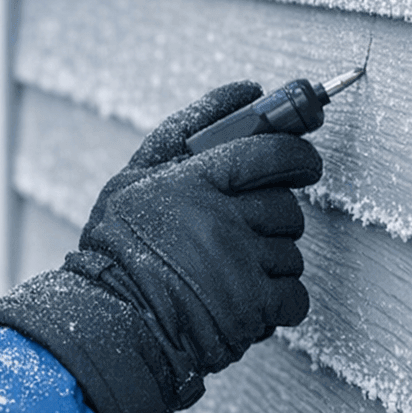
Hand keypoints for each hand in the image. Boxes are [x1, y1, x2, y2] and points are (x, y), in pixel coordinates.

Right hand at [67, 130, 321, 409]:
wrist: (109, 322)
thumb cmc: (118, 248)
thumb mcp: (133, 176)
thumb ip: (186, 130)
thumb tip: (246, 90)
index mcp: (191, 181)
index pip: (272, 151)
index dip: (297, 154)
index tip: (301, 164)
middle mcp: (218, 219)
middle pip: (286, 206)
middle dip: (274, 219)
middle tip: (247, 230)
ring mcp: (238, 264)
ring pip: (291, 253)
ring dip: (270, 264)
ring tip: (230, 273)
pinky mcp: (251, 307)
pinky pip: (295, 296)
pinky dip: (277, 304)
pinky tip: (244, 302)